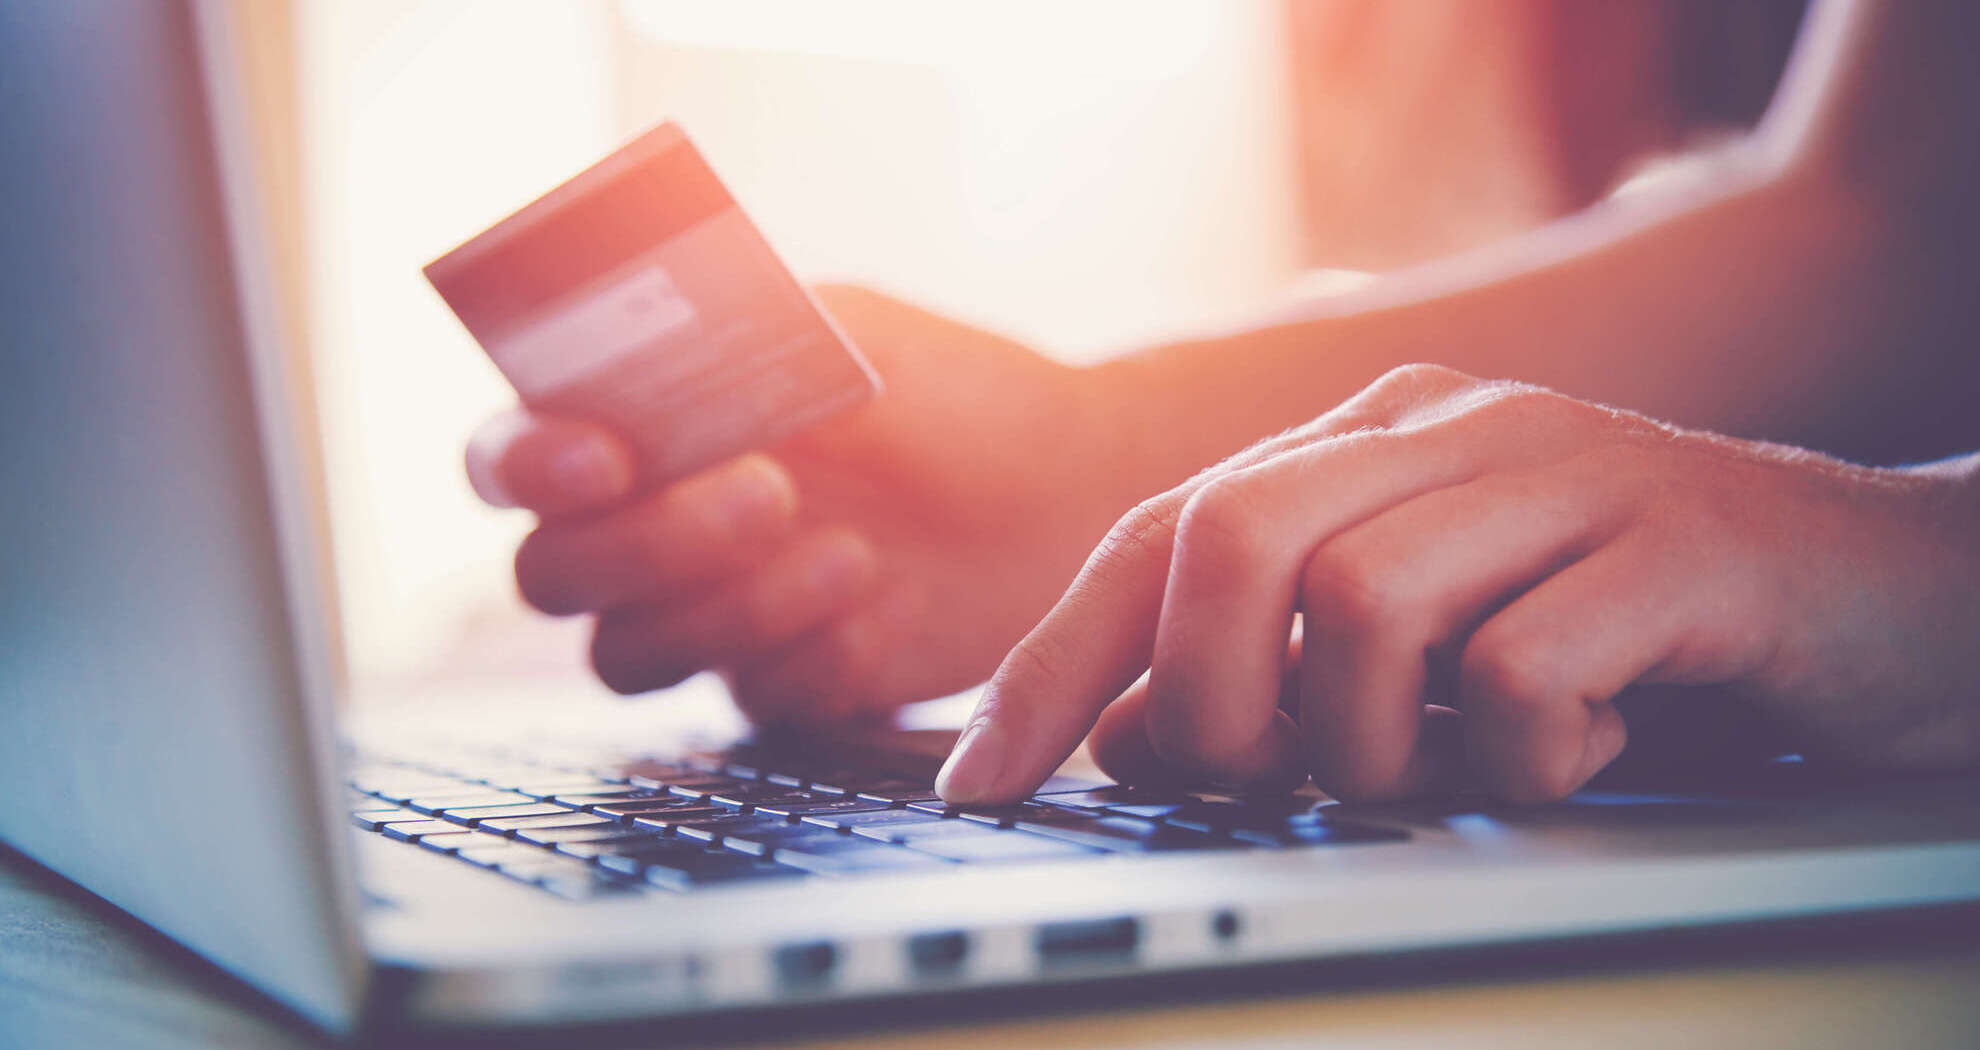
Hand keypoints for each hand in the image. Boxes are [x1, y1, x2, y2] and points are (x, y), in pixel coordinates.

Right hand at [466, 286, 1150, 722]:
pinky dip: (806, 659)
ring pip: (627, 656)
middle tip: (771, 491)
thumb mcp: (843, 329)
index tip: (599, 458)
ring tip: (853, 551)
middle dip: (647, 542)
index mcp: (636, 430)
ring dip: (728, 608)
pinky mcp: (780, 686)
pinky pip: (745, 701)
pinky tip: (881, 610)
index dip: (523, 466)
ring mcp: (707, 619)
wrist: (1063, 484)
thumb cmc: (946, 391)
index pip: (509, 459)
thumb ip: (737, 329)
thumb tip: (644, 329)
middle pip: (551, 575)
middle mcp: (647, 533)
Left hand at [937, 364, 1979, 803]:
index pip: (1163, 535)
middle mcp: (1454, 431)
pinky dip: (1523, 756)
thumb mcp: (1432, 650)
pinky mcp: (1683, 547)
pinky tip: (1583, 755)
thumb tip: (1128, 735)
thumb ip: (1282, 671)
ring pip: (1361, 601)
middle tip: (1260, 782)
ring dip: (1374, 740)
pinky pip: (1524, 673)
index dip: (1056, 663)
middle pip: (1232, 536)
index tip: (980, 783)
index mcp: (1374, 443)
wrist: (1894, 591)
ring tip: (1450, 766)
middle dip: (1206, 699)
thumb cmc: (1634, 629)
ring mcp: (1571, 474)